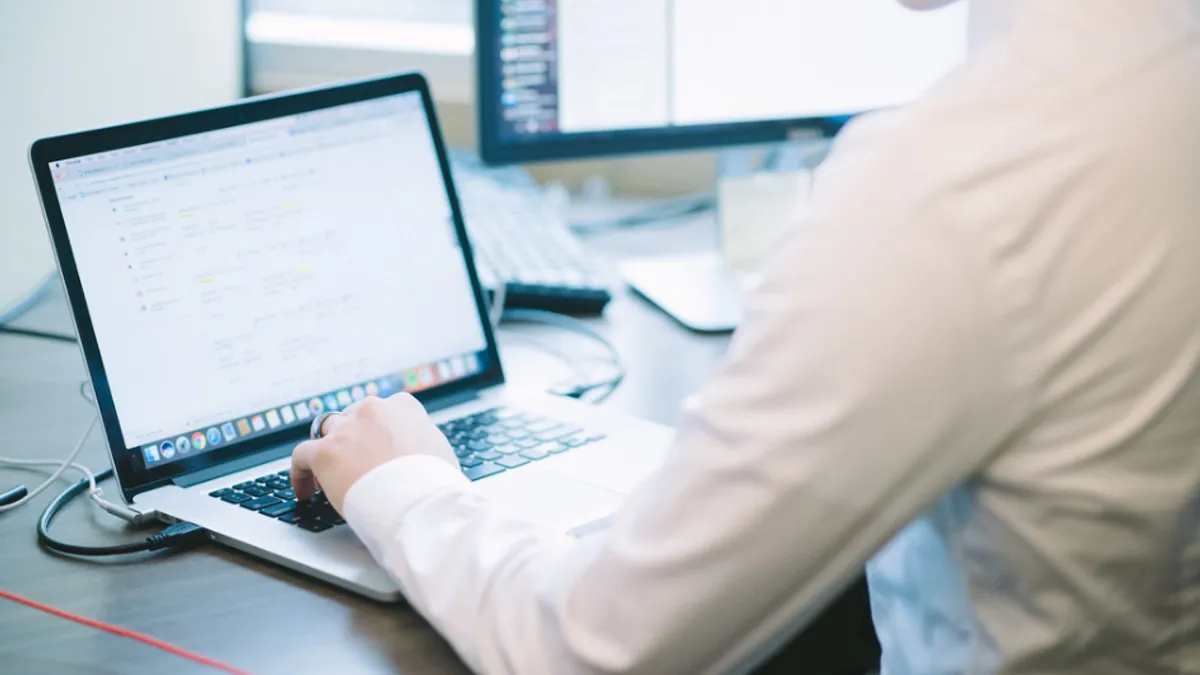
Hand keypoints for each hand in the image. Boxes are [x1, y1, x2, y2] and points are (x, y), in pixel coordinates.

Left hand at [290, 394, 457, 512]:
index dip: (375, 432)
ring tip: (326, 476)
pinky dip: (301, 472)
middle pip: (352, 418)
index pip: (381, 411)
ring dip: (328, 450)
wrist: (419, 501)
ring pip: (327, 432)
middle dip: (351, 438)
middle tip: (353, 463)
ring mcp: (347, 429)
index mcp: (403, 406)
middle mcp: (372, 410)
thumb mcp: (440, 451)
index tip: (374, 448)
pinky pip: (302, 456)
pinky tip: (305, 490)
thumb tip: (420, 451)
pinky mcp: (325, 452)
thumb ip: (423, 441)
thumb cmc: (436, 483)